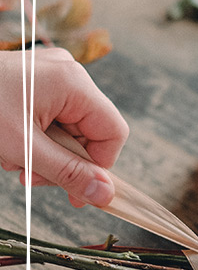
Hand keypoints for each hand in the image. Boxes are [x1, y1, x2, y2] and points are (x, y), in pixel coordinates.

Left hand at [0, 48, 127, 206]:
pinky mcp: (38, 81)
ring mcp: (53, 75)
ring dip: (46, 153)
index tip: (74, 189)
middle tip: (30, 176)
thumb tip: (106, 195)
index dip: (98, 165)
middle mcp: (69, 73)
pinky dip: (37, 138)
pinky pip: (54, 118)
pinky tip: (12, 144)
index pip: (113, 133)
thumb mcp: (23, 149)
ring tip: (14, 158)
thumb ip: (68, 173)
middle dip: (63, 160)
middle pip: (90, 133)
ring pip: (70, 129)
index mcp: (74, 83)